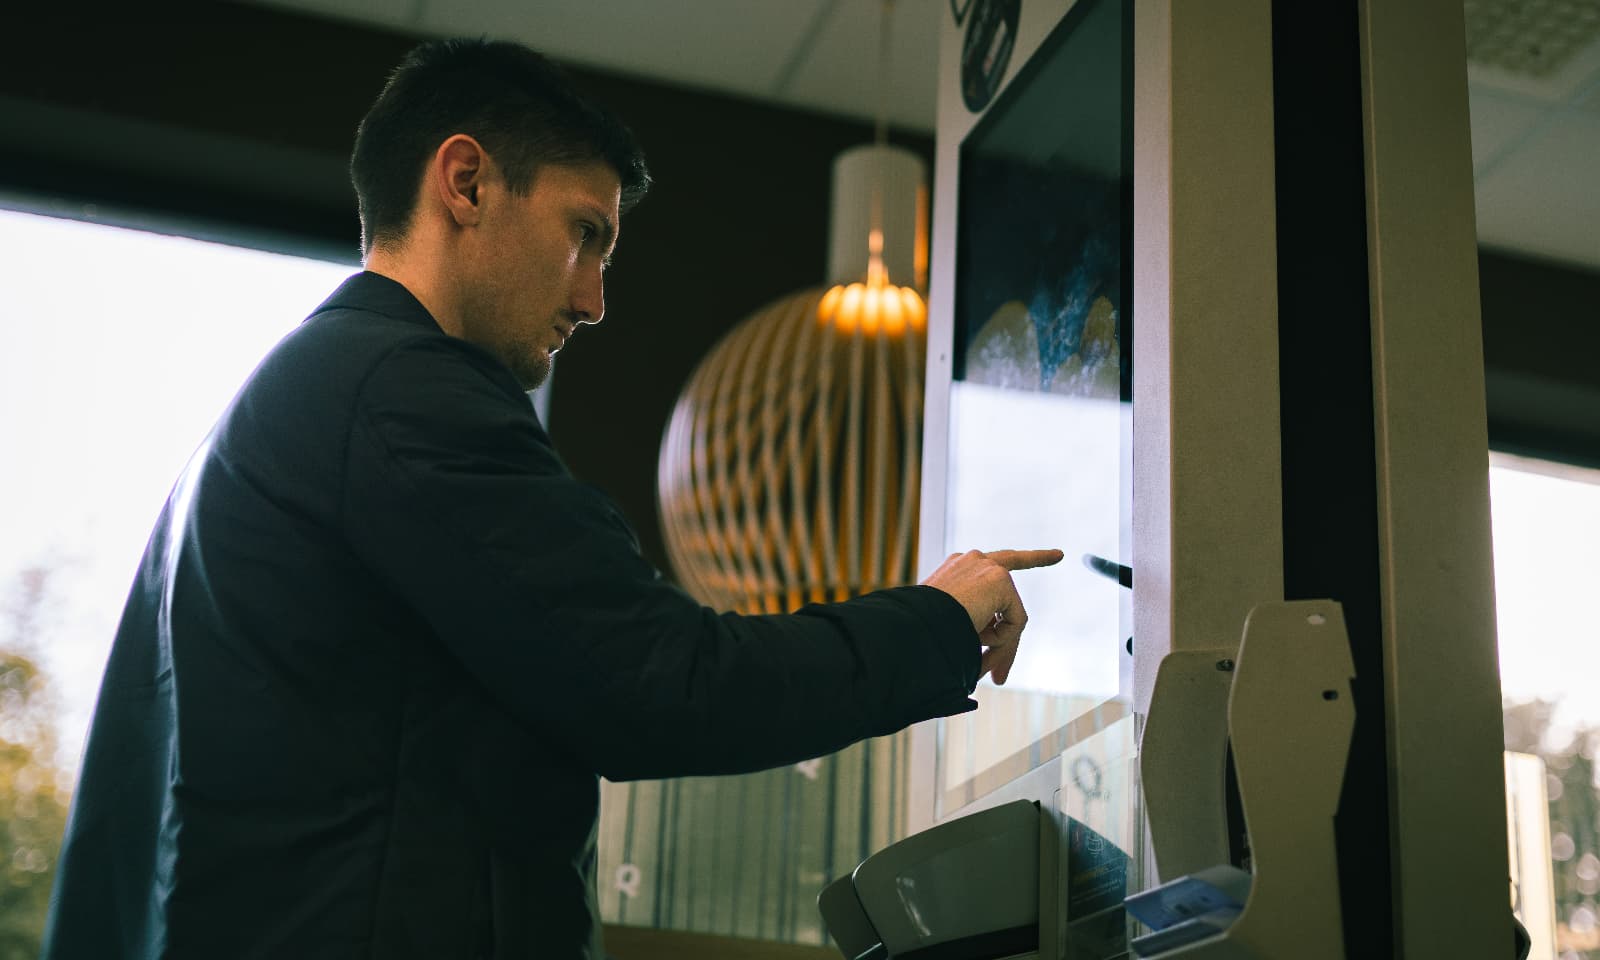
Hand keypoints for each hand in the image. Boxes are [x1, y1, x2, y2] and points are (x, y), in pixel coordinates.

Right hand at [921, 548, 1063, 684]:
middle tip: (1059, 554)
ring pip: (1011, 614)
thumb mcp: (949, 637)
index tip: (1051, 558)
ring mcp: (985, 567)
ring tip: (982, 663)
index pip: (988, 568)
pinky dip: (1002, 641)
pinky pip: (1016, 622)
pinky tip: (977, 639)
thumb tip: (998, 679)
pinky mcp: (999, 579)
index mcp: (954, 571)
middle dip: (1038, 556)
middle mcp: (971, 562)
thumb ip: (974, 645)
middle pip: (1013, 564)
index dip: (1020, 568)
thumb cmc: (923, 638)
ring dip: (1001, 644)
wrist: (913, 627)